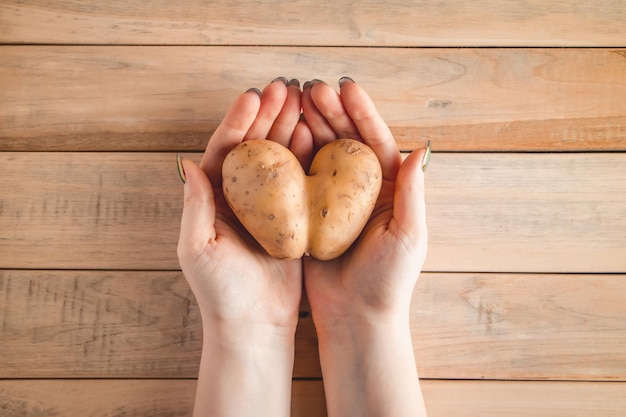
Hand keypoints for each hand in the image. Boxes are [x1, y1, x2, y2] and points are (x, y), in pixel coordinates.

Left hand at [176, 78, 309, 416]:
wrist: (254, 324)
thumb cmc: (220, 292)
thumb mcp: (198, 248)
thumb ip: (195, 205)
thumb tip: (187, 163)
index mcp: (213, 199)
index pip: (224, 150)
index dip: (238, 121)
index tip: (254, 96)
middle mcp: (239, 196)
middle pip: (253, 146)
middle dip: (268, 115)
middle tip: (285, 87)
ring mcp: (267, 205)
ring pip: (278, 157)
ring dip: (289, 128)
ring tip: (303, 101)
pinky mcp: (291, 217)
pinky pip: (299, 180)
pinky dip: (307, 156)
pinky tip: (316, 135)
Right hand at [300, 78, 428, 416]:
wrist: (357, 318)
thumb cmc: (389, 280)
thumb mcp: (408, 235)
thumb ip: (412, 192)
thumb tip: (420, 148)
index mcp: (387, 190)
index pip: (375, 141)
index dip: (362, 113)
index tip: (346, 87)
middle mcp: (359, 191)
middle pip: (344, 142)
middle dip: (329, 113)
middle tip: (311, 87)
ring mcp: (331, 202)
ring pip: (319, 155)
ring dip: (308, 127)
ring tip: (293, 102)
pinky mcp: (308, 216)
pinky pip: (298, 180)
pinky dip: (290, 158)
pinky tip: (279, 137)